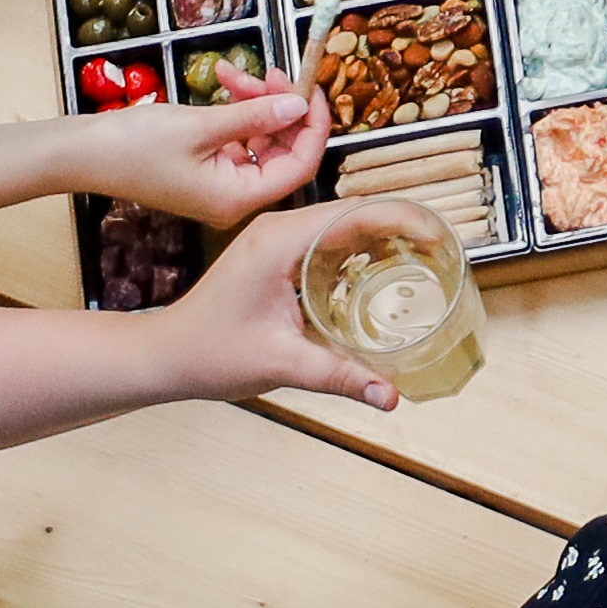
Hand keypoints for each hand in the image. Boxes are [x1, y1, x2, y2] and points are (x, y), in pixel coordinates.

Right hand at [84, 80, 331, 224]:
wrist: (81, 153)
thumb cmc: (135, 146)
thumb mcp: (201, 126)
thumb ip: (255, 116)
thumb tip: (298, 104)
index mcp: (238, 199)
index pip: (300, 166)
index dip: (311, 125)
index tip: (309, 87)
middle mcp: (234, 197)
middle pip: (282, 151)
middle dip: (279, 106)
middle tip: (270, 70)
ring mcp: (219, 184)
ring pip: (259, 138)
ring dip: (254, 101)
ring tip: (234, 71)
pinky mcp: (204, 168)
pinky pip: (235, 137)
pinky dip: (235, 109)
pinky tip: (224, 80)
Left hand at [158, 195, 424, 410]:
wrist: (165, 355)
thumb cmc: (209, 353)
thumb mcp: (281, 364)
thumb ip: (339, 376)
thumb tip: (390, 396)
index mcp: (280, 240)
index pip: (356, 212)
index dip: (404, 220)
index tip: (440, 237)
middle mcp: (278, 229)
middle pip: (354, 211)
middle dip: (401, 226)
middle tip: (441, 251)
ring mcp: (274, 239)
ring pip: (341, 224)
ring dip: (381, 237)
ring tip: (422, 259)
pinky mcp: (273, 254)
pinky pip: (325, 240)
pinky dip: (358, 251)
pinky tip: (380, 275)